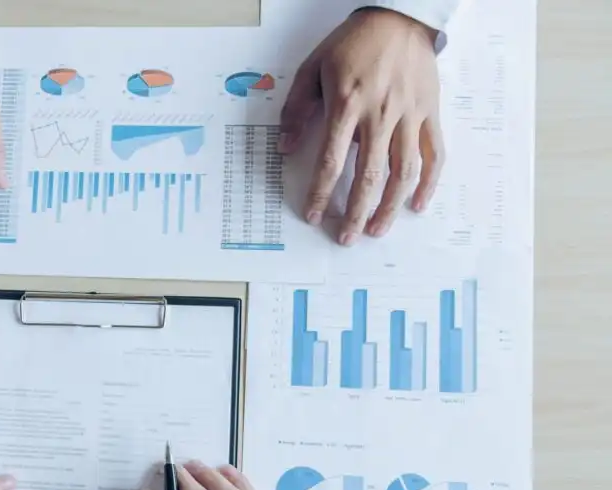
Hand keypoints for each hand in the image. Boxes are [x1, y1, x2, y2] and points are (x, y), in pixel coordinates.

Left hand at [280, 8, 444, 245]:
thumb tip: (285, 147)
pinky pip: (433, 153)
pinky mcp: (430, 112)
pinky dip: (427, 182)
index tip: (315, 215)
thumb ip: (297, 109)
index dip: (322, 193)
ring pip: (403, 172)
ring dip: (390, 206)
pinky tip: (417, 204)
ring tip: (378, 230)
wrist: (400, 16)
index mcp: (348, 105)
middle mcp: (380, 115)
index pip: (332, 161)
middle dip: (357, 213)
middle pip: (369, 176)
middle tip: (347, 237)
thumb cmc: (353, 43)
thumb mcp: (313, 68)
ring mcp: (409, 115)